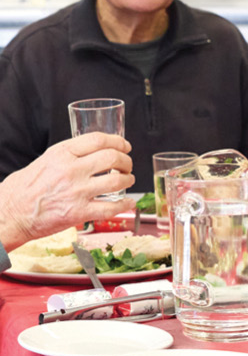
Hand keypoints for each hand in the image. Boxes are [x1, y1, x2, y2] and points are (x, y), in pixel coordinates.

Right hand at [0, 134, 134, 249]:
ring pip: (116, 181)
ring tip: (127, 180)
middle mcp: (71, 170)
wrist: (8, 215)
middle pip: (112, 158)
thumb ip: (67, 156)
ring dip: (128, 180)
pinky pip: (111, 207)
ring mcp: (76, 192)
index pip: (98, 139)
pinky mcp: (78, 213)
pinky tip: (128, 202)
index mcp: (61, 154)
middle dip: (126, 161)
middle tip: (127, 165)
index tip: (124, 145)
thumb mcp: (43, 162)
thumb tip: (90, 153)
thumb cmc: (21, 190)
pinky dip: (124, 204)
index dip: (118, 141)